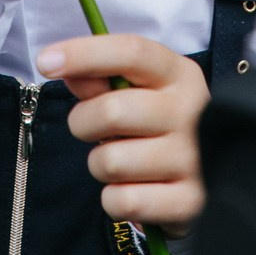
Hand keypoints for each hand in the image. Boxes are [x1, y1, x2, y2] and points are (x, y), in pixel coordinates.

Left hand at [37, 34, 209, 237]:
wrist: (209, 177)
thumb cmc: (159, 125)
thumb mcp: (137, 91)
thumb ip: (98, 78)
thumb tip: (60, 65)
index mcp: (180, 74)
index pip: (132, 52)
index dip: (85, 53)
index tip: (46, 61)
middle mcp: (192, 112)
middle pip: (111, 111)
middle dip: (84, 123)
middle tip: (95, 131)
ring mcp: (194, 159)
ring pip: (110, 162)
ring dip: (102, 165)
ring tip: (124, 163)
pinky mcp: (190, 203)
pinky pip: (123, 201)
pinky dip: (115, 199)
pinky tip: (136, 190)